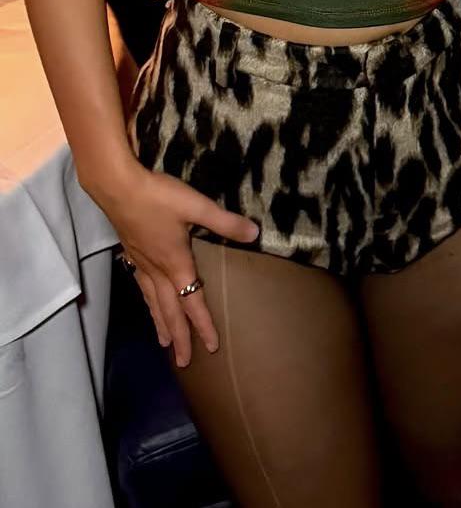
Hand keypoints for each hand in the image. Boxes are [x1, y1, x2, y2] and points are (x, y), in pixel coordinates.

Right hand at [101, 163, 258, 365]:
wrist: (117, 187)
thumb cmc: (158, 196)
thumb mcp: (197, 206)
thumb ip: (225, 222)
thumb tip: (254, 233)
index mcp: (176, 264)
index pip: (193, 302)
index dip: (203, 325)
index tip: (211, 348)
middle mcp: (158, 271)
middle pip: (170, 311)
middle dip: (179, 337)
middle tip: (184, 362)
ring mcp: (141, 264)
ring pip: (152, 302)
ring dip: (161, 324)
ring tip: (164, 343)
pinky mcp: (131, 253)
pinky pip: (141, 288)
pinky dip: (147, 302)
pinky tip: (146, 301)